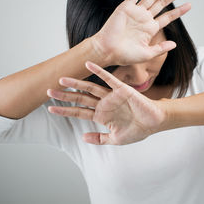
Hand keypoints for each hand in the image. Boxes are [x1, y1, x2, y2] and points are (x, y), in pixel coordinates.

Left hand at [46, 61, 169, 144]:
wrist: (155, 123)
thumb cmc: (138, 130)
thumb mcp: (116, 140)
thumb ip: (99, 139)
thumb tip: (83, 137)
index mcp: (101, 116)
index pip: (79, 112)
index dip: (65, 111)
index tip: (50, 109)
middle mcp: (104, 104)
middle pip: (80, 98)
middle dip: (64, 96)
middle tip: (48, 92)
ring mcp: (111, 96)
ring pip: (90, 88)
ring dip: (76, 83)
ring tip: (61, 79)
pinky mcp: (122, 89)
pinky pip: (108, 79)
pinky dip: (98, 71)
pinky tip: (88, 65)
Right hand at [91, 0, 190, 65]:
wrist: (107, 50)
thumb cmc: (124, 55)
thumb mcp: (146, 54)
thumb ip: (160, 48)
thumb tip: (175, 44)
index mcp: (150, 29)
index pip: (167, 17)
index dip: (178, 11)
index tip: (189, 5)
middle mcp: (144, 19)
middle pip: (162, 4)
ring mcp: (136, 12)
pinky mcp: (126, 7)